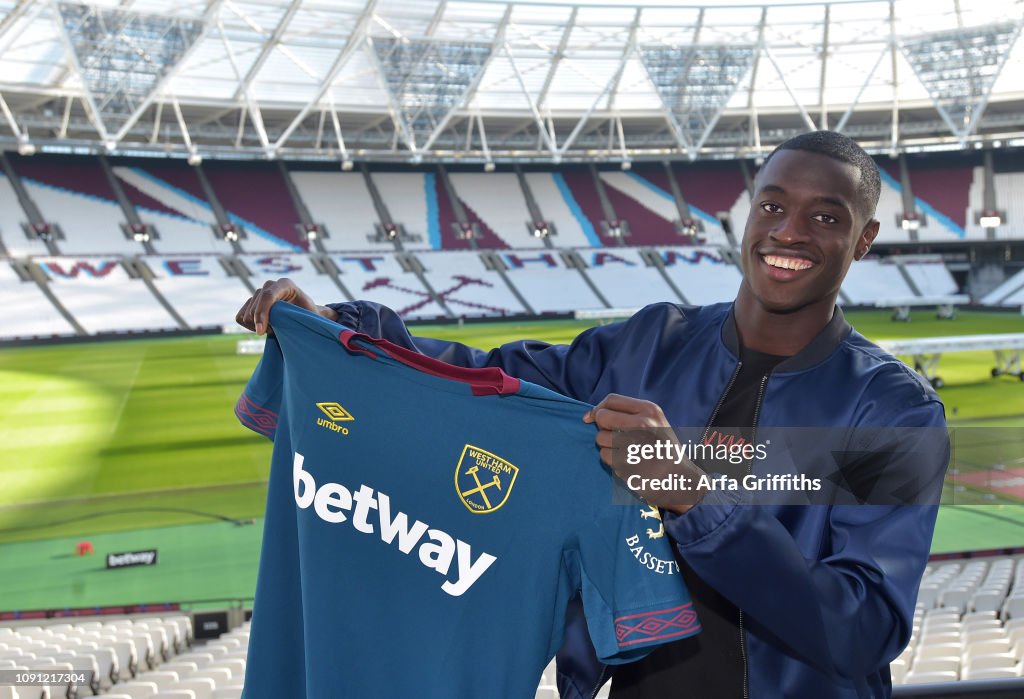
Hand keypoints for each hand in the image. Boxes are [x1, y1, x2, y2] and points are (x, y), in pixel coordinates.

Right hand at [235, 278, 338, 334]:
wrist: (304, 315)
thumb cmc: (311, 316)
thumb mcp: (314, 315)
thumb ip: (312, 314)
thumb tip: (322, 316)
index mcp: (286, 284)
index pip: (268, 296)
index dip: (262, 314)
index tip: (262, 332)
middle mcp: (270, 284)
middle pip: (254, 307)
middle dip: (262, 324)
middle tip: (277, 332)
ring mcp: (259, 292)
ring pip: (246, 314)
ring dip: (257, 326)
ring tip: (274, 328)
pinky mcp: (251, 302)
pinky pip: (240, 317)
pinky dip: (249, 326)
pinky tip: (263, 327)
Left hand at [584, 393, 706, 513]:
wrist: (680, 479)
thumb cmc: (661, 449)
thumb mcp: (654, 423)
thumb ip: (626, 415)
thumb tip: (588, 416)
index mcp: (650, 410)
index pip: (612, 400)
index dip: (598, 408)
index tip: (592, 418)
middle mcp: (643, 424)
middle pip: (602, 416)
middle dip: (603, 428)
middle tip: (615, 438)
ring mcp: (636, 444)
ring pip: (600, 438)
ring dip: (607, 446)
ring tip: (626, 453)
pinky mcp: (629, 463)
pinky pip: (605, 456)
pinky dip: (611, 461)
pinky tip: (627, 463)